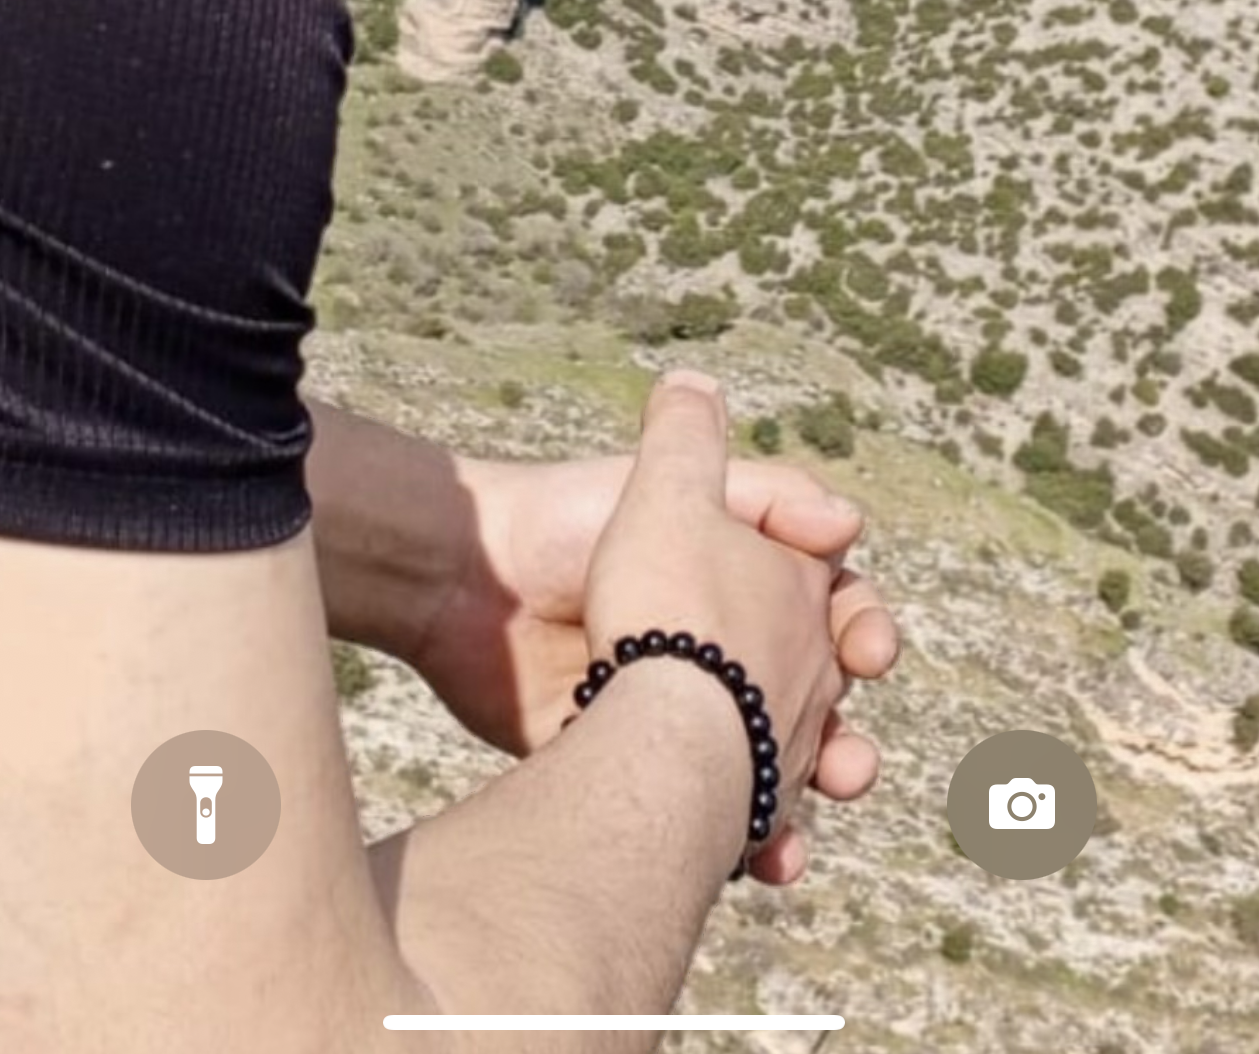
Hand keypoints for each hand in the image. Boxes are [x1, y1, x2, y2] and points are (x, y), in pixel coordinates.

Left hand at [407, 389, 898, 885]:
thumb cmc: (566, 520)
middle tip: (849, 763)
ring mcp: (683, 715)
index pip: (831, 610)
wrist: (467, 590)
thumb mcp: (669, 481)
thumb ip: (762, 489)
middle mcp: (721, 651)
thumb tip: (853, 522)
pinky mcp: (637, 766)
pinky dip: (753, 844)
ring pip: (776, 768)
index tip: (871, 653)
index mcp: (738, 582)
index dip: (864, 629)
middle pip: (817, 701)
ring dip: (812, 791)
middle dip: (846, 735)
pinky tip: (767, 858)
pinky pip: (713, 821)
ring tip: (819, 805)